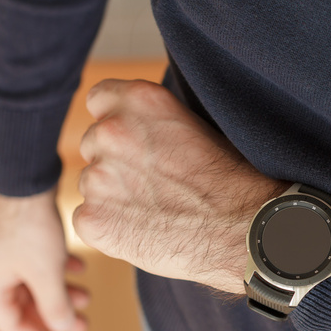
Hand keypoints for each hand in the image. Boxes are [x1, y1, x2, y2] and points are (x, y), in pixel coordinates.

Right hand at [0, 188, 88, 330]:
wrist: (27, 180)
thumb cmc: (31, 229)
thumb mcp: (46, 274)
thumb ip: (56, 306)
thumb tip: (67, 329)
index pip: (12, 326)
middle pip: (25, 306)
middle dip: (55, 315)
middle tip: (85, 324)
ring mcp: (5, 254)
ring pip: (35, 284)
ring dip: (61, 292)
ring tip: (88, 296)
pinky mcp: (20, 238)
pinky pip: (39, 264)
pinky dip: (59, 269)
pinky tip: (81, 268)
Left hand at [74, 79, 288, 293]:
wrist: (242, 230)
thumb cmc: (233, 181)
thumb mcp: (197, 126)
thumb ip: (155, 121)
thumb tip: (136, 129)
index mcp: (139, 100)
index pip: (100, 98)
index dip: (116, 120)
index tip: (133, 140)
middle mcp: (111, 131)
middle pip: (93, 143)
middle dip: (115, 161)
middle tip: (154, 183)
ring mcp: (97, 177)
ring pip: (92, 183)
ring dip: (113, 196)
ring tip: (156, 211)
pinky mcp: (92, 219)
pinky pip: (88, 219)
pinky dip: (110, 228)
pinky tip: (145, 232)